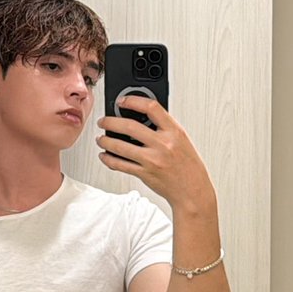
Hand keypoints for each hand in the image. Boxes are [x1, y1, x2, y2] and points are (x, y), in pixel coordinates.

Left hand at [95, 95, 214, 210]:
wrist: (192, 191)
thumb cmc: (188, 166)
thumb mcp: (182, 140)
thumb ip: (164, 128)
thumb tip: (140, 117)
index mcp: (174, 131)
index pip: (151, 107)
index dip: (133, 100)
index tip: (121, 101)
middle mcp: (163, 144)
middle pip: (129, 126)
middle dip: (110, 122)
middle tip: (103, 121)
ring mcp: (152, 160)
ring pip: (120, 146)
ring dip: (105, 141)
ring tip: (100, 138)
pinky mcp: (145, 173)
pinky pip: (120, 165)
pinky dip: (109, 159)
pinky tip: (105, 155)